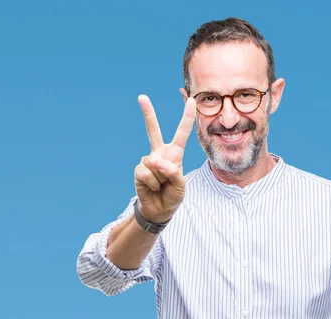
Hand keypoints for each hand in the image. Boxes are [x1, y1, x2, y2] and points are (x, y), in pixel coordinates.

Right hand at [134, 94, 195, 223]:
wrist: (159, 209)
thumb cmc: (173, 195)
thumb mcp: (180, 185)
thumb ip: (172, 172)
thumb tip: (156, 162)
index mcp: (175, 153)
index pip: (182, 133)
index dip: (187, 117)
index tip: (191, 100)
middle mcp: (160, 153)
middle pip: (153, 130)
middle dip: (147, 113)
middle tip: (141, 97)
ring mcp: (148, 160)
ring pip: (155, 163)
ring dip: (161, 178)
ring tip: (162, 185)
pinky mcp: (139, 170)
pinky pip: (147, 173)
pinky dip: (152, 183)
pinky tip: (153, 187)